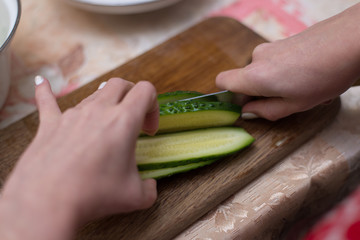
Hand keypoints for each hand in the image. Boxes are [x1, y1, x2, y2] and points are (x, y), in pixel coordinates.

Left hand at [0, 77, 158, 239]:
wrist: (47, 202)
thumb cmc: (93, 194)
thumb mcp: (134, 196)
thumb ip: (149, 189)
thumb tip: (150, 187)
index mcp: (123, 121)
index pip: (146, 90)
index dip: (153, 106)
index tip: (148, 130)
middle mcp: (98, 110)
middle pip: (119, 84)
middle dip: (131, 96)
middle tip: (132, 119)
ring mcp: (72, 115)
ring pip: (93, 94)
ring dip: (104, 103)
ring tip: (105, 123)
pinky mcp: (49, 125)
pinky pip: (46, 101)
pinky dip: (45, 91)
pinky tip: (41, 81)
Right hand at [216, 4, 359, 120]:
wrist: (349, 40)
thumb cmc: (325, 75)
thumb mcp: (295, 105)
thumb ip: (265, 111)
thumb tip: (248, 112)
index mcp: (255, 76)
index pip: (221, 82)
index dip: (228, 96)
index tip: (245, 106)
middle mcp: (257, 58)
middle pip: (243, 79)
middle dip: (257, 93)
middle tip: (282, 102)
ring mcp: (269, 48)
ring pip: (260, 71)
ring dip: (272, 83)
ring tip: (299, 88)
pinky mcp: (281, 43)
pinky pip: (272, 62)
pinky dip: (282, 72)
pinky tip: (304, 75)